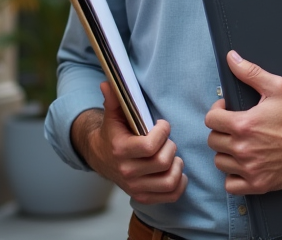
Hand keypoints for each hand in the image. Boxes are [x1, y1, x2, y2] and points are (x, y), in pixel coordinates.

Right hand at [71, 82, 186, 204]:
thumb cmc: (114, 134)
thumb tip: (109, 83)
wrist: (102, 158)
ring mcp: (136, 188)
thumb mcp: (113, 116)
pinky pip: (172, 194)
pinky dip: (180, 182)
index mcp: (121, 150)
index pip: (150, 146)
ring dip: (177, 165)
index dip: (162, 132)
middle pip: (163, 162)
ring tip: (171, 155)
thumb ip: (114, 99)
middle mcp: (127, 172)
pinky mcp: (144, 197)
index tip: (162, 125)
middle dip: (170, 146)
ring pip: (170, 180)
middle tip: (166, 140)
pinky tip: (174, 169)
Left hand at [205, 51, 281, 194]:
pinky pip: (230, 184)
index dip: (217, 111)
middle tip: (235, 127)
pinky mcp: (257, 184)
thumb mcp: (277, 88)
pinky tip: (243, 165)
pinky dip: (233, 176)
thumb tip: (232, 58)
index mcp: (244, 125)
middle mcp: (243, 148)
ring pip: (219, 161)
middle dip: (221, 131)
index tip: (228, 110)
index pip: (210, 120)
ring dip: (226, 153)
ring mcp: (250, 168)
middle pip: (213, 141)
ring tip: (239, 145)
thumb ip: (251, 72)